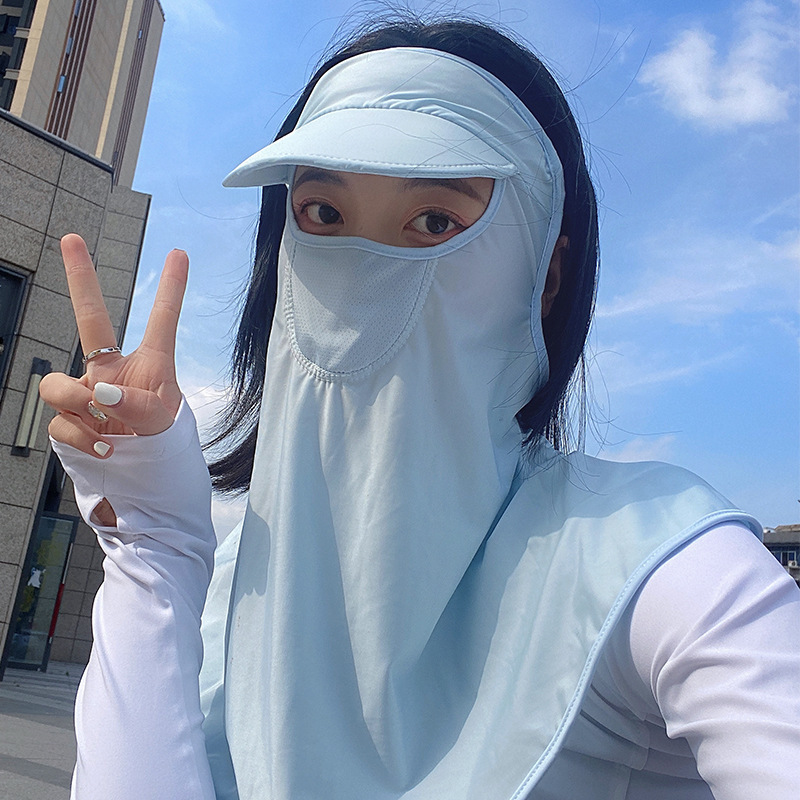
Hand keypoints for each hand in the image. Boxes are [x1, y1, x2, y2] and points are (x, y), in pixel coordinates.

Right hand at [40, 234, 188, 459]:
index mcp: (149, 366)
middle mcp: (113, 373)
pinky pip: (60, 422)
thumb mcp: (162, 424)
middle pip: (90, 319)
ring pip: (57, 383)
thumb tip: (100, 393)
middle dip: (80, 278)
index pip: (161, 321)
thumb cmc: (162, 446)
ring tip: (101, 421)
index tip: (180, 253)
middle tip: (71, 238)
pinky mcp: (69, 422)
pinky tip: (105, 448)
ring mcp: (87, 396)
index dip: (171, 287)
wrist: (146, 484)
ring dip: (74, 401)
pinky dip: (82, 437)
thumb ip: (137, 405)